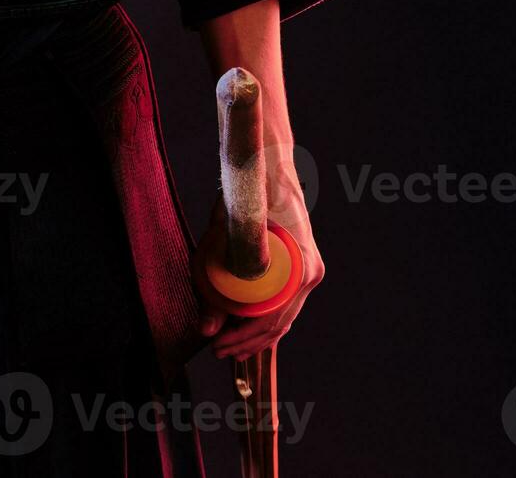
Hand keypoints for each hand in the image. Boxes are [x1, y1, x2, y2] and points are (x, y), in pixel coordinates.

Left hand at [199, 151, 323, 359]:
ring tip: (228, 348)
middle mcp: (310, 272)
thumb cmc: (245, 193)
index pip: (273, 319)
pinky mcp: (299, 267)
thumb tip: (206, 329)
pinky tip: (245, 331)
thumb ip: (212, 282)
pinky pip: (284, 302)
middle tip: (216, 352)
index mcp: (300, 267)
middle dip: (246, 342)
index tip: (218, 346)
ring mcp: (307, 270)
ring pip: (283, 316)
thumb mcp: (221, 235)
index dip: (244, 338)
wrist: (267, 164)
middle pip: (280, 322)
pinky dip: (265, 319)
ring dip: (255, 335)